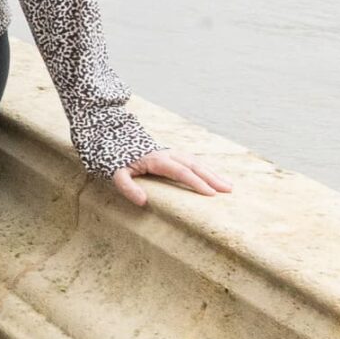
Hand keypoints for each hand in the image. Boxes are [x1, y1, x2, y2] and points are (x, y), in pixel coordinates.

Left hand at [109, 148, 231, 206]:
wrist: (111, 136)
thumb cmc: (113, 158)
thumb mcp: (114, 173)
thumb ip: (127, 187)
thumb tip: (143, 202)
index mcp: (156, 160)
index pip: (180, 172)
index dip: (196, 182)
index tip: (211, 194)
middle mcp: (167, 154)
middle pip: (194, 165)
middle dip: (212, 178)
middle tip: (228, 190)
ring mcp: (170, 152)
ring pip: (195, 162)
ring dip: (212, 173)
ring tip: (228, 185)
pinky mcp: (170, 154)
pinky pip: (191, 161)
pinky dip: (204, 169)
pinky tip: (213, 177)